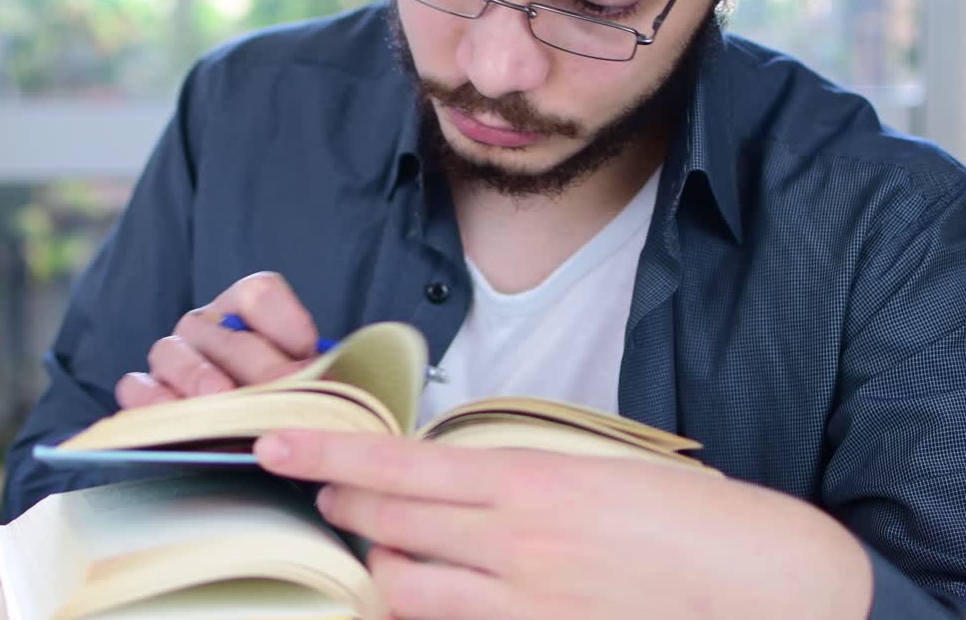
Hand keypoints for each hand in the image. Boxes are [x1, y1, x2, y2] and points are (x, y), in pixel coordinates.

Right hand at [114, 271, 322, 407]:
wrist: (258, 445)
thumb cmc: (285, 407)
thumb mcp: (310, 387)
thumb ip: (317, 377)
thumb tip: (327, 381)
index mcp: (247, 309)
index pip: (260, 294)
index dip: (285, 320)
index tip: (308, 349)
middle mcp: (206, 326)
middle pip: (224, 334)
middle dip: (258, 368)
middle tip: (281, 394)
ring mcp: (171, 356)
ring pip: (172, 352)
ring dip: (199, 378)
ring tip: (222, 399)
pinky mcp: (144, 392)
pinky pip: (135, 387)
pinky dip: (151, 401)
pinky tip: (174, 416)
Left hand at [255, 431, 872, 619]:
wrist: (775, 588)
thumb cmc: (692, 520)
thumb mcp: (596, 473)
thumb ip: (514, 480)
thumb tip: (452, 483)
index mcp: (529, 480)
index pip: (398, 463)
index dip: (327, 453)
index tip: (274, 445)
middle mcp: (515, 543)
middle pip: (389, 526)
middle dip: (343, 508)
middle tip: (326, 495)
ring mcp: (525, 605)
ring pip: (406, 590)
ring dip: (380, 568)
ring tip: (378, 552)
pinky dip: (428, 612)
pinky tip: (430, 598)